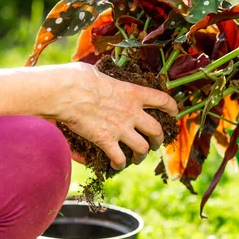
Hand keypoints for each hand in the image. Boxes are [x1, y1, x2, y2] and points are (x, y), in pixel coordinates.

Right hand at [55, 62, 177, 169]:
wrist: (66, 92)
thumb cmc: (78, 78)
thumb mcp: (99, 73)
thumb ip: (106, 81)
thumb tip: (97, 78)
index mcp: (133, 93)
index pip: (162, 100)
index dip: (172, 108)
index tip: (173, 113)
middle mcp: (131, 112)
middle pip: (156, 130)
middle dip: (158, 140)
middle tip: (155, 143)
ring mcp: (120, 128)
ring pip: (142, 148)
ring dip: (141, 155)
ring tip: (137, 157)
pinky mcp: (106, 141)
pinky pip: (119, 158)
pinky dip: (119, 163)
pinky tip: (116, 164)